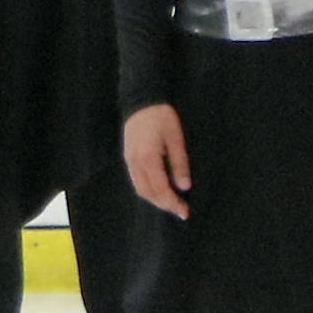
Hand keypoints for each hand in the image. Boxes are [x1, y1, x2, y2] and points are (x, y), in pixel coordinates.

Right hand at [123, 104, 191, 219]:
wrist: (141, 101)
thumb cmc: (162, 117)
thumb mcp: (176, 138)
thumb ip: (179, 163)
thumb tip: (184, 187)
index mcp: (148, 158)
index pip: (160, 188)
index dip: (172, 203)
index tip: (184, 212)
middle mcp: (135, 162)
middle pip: (147, 193)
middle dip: (164, 205)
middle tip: (180, 211)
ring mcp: (129, 160)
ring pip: (140, 189)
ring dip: (155, 200)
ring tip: (171, 203)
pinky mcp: (128, 157)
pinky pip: (137, 181)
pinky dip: (148, 190)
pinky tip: (159, 191)